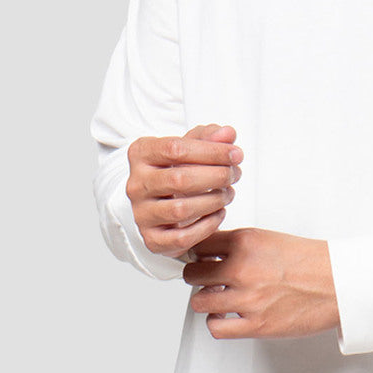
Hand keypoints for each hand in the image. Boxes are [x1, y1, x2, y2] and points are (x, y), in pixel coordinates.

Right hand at [126, 123, 242, 258]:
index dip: (211, 151)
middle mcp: (136, 184)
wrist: (162, 203)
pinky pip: (182, 237)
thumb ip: (210, 137)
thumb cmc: (179, 169)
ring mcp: (141, 214)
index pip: (176, 148)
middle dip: (216, 176)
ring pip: (180, 210)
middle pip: (179, 179)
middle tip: (235, 174)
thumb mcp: (192, 147)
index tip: (236, 154)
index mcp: (141, 154)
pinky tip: (219, 213)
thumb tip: (227, 134)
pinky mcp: (152, 239)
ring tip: (228, 193)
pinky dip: (208, 226)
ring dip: (214, 201)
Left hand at [183, 228, 340, 340]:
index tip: (198, 258)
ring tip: (221, 298)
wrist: (338, 283)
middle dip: (199, 277)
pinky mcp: (256, 324)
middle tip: (208, 280)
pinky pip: (216, 327)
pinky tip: (228, 316)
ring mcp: (248, 298)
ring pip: (200, 301)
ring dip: (208, 301)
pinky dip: (218, 323)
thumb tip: (211, 253)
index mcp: (247, 242)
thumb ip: (240, 245)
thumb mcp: (270, 239)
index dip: (197, 253)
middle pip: (193, 273)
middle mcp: (243, 268)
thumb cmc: (311, 262)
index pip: (200, 245)